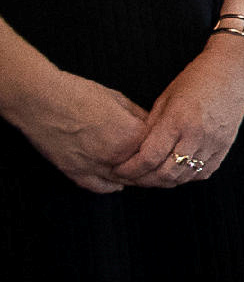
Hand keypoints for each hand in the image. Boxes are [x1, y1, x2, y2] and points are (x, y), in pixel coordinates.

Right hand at [16, 67, 153, 192]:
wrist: (40, 99)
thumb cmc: (78, 94)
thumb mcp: (119, 99)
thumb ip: (139, 116)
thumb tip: (151, 125)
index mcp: (132, 136)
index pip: (158, 148)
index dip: (162, 145)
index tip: (164, 144)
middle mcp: (116, 156)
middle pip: (144, 169)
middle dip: (152, 166)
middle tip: (158, 164)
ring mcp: (94, 167)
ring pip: (124, 181)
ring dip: (134, 179)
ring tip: (141, 174)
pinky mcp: (74, 172)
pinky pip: (98, 187)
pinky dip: (110, 186)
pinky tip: (117, 184)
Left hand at [129, 38, 243, 188]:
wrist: (234, 69)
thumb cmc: (196, 78)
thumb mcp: (166, 98)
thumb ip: (152, 126)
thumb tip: (136, 151)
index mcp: (178, 120)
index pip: (148, 157)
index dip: (129, 169)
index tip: (118, 169)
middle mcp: (197, 135)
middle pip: (166, 173)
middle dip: (143, 179)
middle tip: (130, 177)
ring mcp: (215, 143)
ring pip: (184, 177)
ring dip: (164, 180)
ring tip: (150, 175)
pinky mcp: (225, 146)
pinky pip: (202, 172)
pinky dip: (186, 176)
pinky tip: (176, 170)